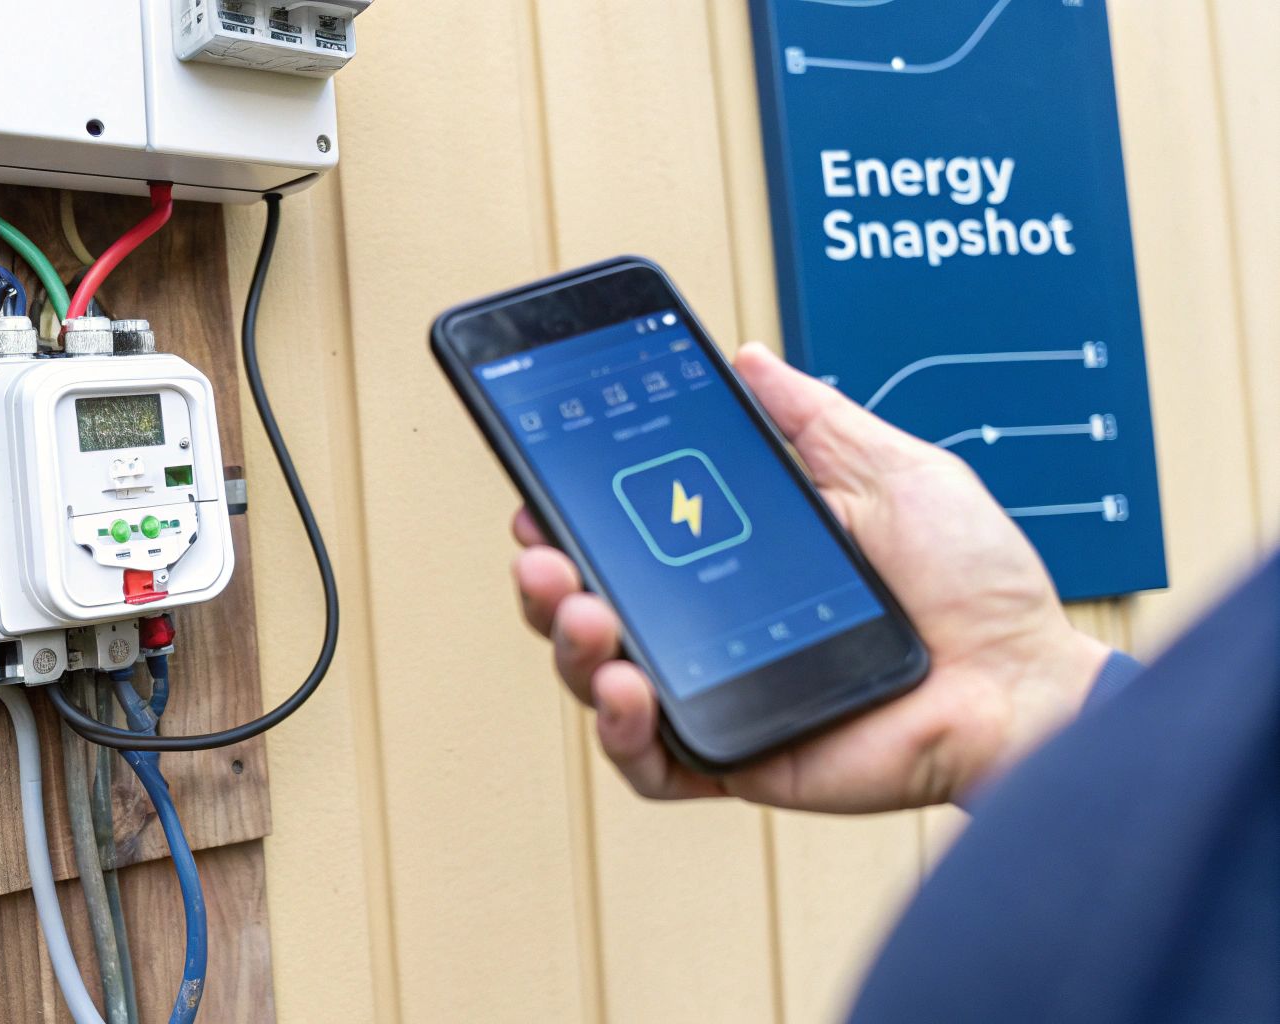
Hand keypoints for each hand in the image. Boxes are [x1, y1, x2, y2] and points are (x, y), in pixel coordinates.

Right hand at [513, 342, 1109, 812]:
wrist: (1024, 677)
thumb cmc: (975, 583)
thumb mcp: (891, 469)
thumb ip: (814, 418)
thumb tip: (751, 360)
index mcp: (733, 556)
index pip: (625, 536)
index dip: (571, 517)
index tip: (543, 490)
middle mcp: (710, 625)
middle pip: (587, 607)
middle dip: (546, 580)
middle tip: (547, 556)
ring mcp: (716, 693)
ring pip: (598, 680)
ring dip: (569, 646)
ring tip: (586, 615)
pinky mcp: (735, 758)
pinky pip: (650, 763)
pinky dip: (621, 731)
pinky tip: (625, 690)